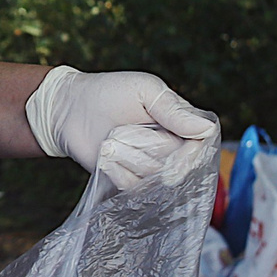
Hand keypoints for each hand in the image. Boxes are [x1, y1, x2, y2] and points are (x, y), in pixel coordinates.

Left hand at [25, 67, 217, 186]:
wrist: (69, 109)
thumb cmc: (109, 92)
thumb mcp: (145, 90)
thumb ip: (175, 110)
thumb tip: (207, 129)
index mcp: (180, 122)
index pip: (201, 144)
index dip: (190, 150)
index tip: (171, 141)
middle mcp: (169, 147)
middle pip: (177, 162)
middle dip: (149, 146)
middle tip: (125, 129)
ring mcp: (149, 166)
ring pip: (154, 176)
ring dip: (129, 156)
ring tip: (113, 138)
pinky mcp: (128, 181)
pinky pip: (133, 186)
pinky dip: (116, 170)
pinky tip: (106, 155)